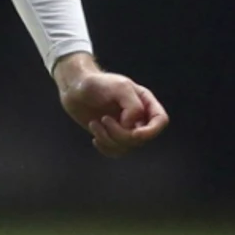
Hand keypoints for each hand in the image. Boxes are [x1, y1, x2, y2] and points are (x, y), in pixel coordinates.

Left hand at [54, 53, 169, 157]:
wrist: (74, 89)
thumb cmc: (96, 83)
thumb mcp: (119, 87)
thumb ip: (133, 106)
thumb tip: (132, 127)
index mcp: (144, 101)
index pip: (161, 120)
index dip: (151, 131)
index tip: (134, 133)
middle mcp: (138, 116)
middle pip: (142, 137)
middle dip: (122, 134)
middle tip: (104, 120)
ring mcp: (125, 128)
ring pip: (128, 147)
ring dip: (109, 139)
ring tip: (95, 124)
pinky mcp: (112, 136)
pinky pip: (117, 152)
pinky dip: (105, 147)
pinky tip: (95, 137)